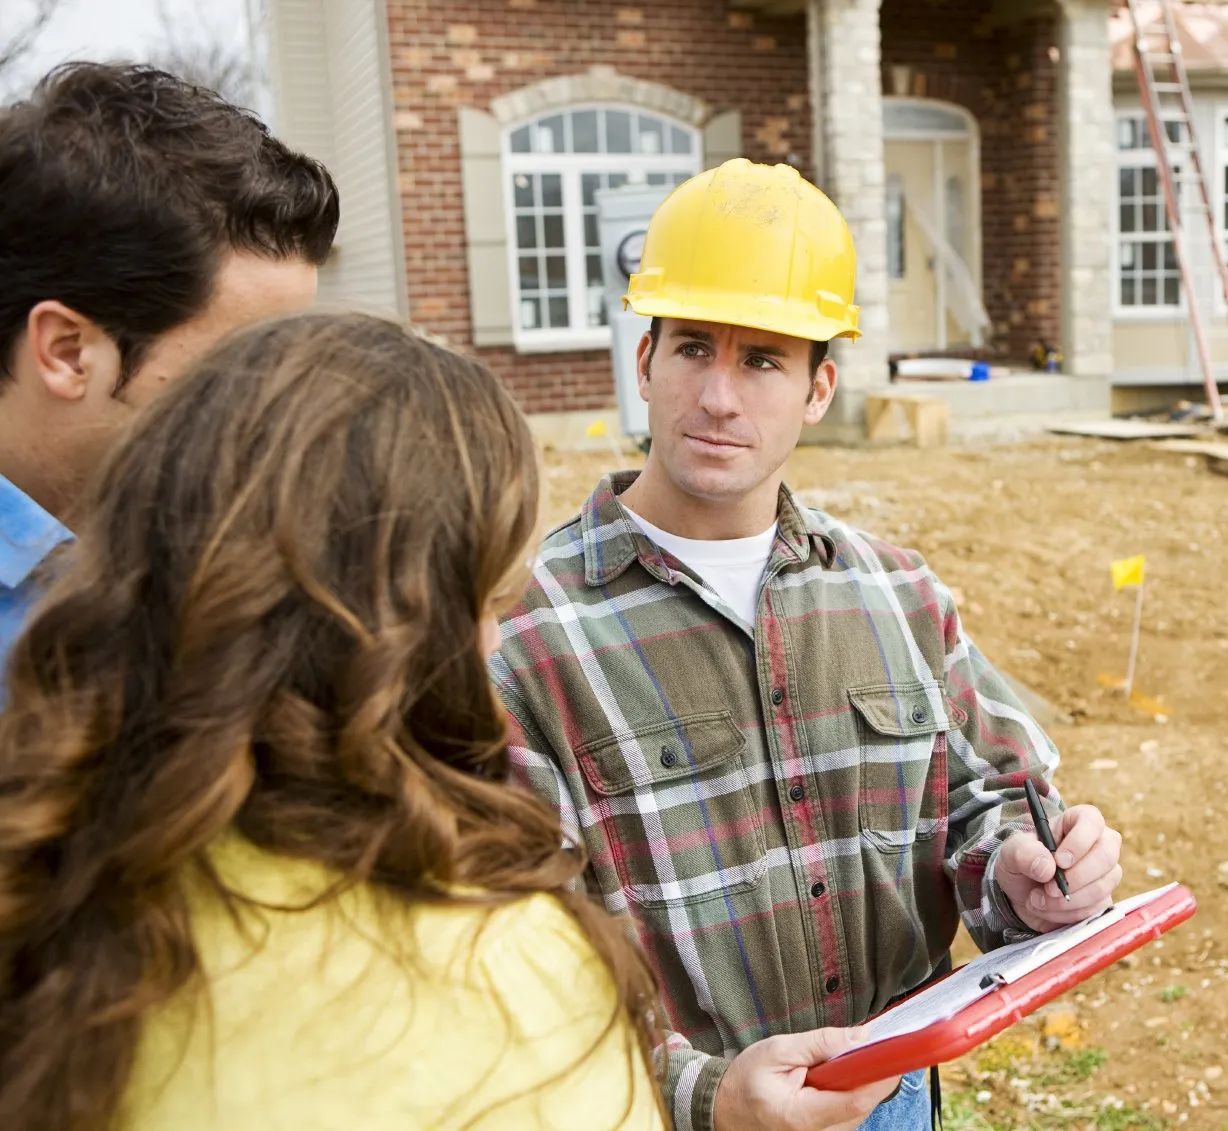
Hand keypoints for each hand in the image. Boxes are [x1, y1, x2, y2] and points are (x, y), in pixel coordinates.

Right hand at [713, 1026, 900, 1130]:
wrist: (726, 1107)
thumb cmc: (747, 1080)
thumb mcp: (778, 1051)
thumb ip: (820, 1044)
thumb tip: (861, 1037)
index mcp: (801, 1117)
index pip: (854, 1100)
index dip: (879, 1075)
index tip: (894, 1051)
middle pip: (863, 1106)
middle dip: (870, 1073)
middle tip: (865, 1044)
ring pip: (860, 1110)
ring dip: (860, 1082)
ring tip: (838, 1060)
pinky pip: (850, 1113)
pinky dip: (851, 1091)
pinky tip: (835, 1076)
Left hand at [996, 803, 1122, 930]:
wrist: (1023, 895)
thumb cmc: (1022, 863)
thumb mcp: (1011, 852)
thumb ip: (1023, 852)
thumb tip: (1047, 867)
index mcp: (1075, 822)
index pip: (1091, 820)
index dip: (1079, 840)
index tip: (1059, 861)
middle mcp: (1097, 844)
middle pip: (1106, 855)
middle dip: (1075, 877)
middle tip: (1048, 888)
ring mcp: (1104, 873)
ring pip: (1102, 886)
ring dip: (1066, 900)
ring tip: (1037, 899)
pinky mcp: (1104, 899)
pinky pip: (1095, 909)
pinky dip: (1067, 913)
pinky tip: (1047, 908)